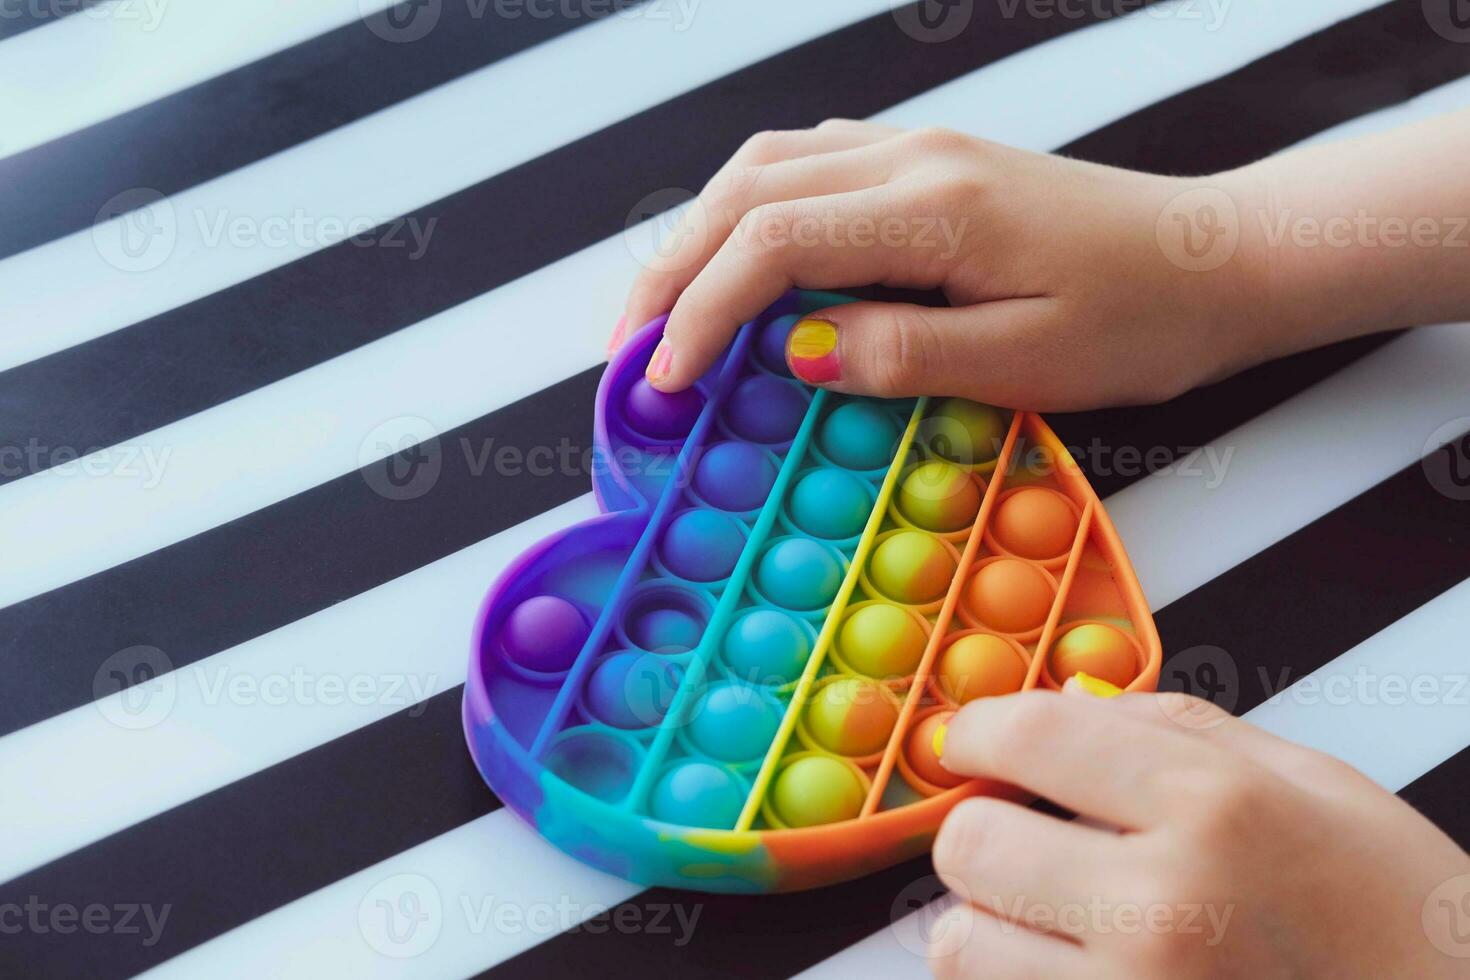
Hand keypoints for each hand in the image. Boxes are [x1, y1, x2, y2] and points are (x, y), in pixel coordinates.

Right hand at [613, 119, 1263, 409]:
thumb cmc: (1139, 319)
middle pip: (745, 190)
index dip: (703, 311)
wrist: (1212, 259)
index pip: (773, 242)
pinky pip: (807, 167)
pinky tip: (741, 261)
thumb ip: (904, 352)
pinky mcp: (926, 162)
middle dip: (672, 270)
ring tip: (666, 309)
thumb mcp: (1027, 361)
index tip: (665, 381)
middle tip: (631, 349)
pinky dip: (749, 213)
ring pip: (766, 166)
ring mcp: (917, 148)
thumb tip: (796, 353)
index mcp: (933, 207)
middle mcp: (911, 158)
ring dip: (699, 234)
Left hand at [926, 685, 1469, 977]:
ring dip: (993, 923)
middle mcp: (1165, 907)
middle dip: (984, 832)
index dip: (975, 730)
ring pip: (964, 945)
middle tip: (1021, 836)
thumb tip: (1075, 703)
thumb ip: (1179, 730)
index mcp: (1215, 808)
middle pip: (970, 845)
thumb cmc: (1404, 923)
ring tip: (1059, 918)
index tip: (968, 740)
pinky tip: (1085, 967)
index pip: (1029, 736)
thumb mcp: (1316, 784)